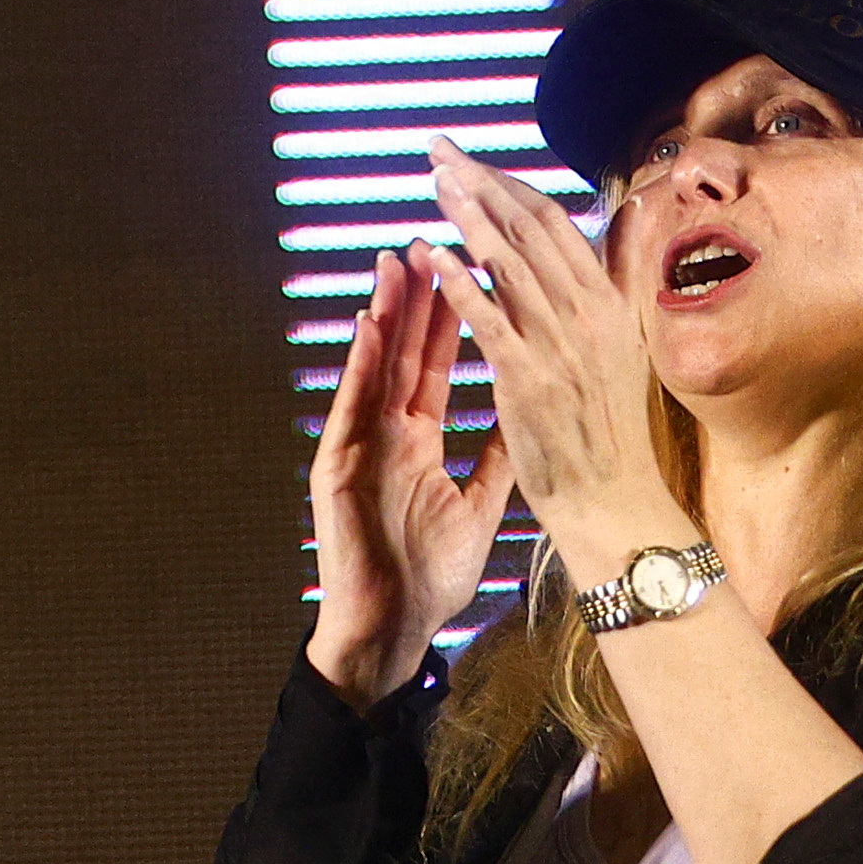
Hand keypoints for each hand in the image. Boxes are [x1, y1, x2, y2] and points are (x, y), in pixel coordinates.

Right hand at [303, 236, 516, 703]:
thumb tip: (525, 416)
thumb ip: (495, 457)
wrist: (391, 626)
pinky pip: (353, 406)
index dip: (449, 318)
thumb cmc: (429, 575)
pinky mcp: (337, 465)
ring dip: (386, 313)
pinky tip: (370, 324)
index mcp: (417, 439)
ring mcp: (359, 444)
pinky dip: (361, 365)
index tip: (462, 267)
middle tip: (427, 237)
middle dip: (417, 296)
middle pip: (406, 352)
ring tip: (397, 259)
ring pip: (377, 367)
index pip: (436, 365)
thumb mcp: (477, 506)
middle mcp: (386, 431)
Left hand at [419, 137, 700, 563]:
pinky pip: (490, 320)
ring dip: (467, 216)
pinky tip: (430, 254)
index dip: (510, 186)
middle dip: (480, 183)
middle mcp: (592, 316)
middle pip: (529, 230)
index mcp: (613, 304)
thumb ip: (618, 280)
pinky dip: (461, 283)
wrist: (618, 502)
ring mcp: (562, 346)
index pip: (556, 223)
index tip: (473, 161)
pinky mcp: (530, 379)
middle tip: (436, 149)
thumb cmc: (614, 426)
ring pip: (509, 264)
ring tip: (433, 180)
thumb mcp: (628, 344)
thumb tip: (631, 215)